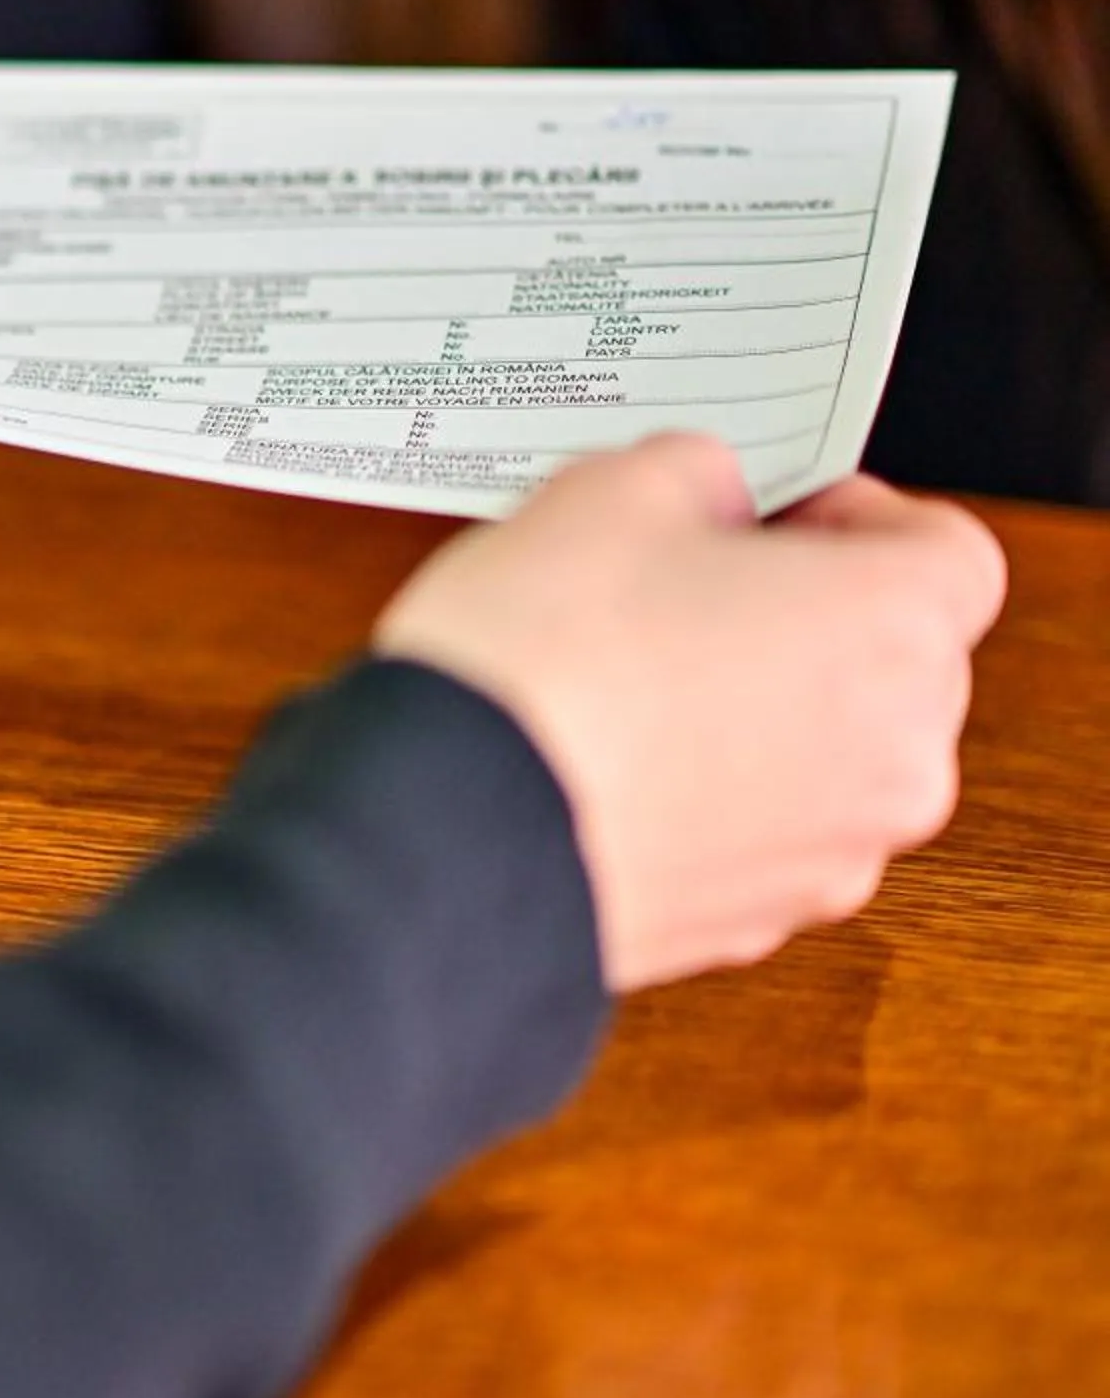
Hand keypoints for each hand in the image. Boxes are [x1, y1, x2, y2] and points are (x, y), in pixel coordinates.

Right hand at [373, 434, 1007, 990]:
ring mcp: (826, 855)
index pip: (950, 552)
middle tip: (690, 591)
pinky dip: (708, 799)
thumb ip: (694, 474)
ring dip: (759, 716)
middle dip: (807, 621)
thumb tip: (708, 499)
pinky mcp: (750, 923)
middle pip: (894, 663)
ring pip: (826, 759)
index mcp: (893, 628)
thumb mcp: (609, 490)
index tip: (780, 515)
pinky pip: (757, 837)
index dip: (861, 519)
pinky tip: (609, 764)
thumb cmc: (541, 664)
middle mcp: (894, 755)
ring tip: (632, 684)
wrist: (446, 829)